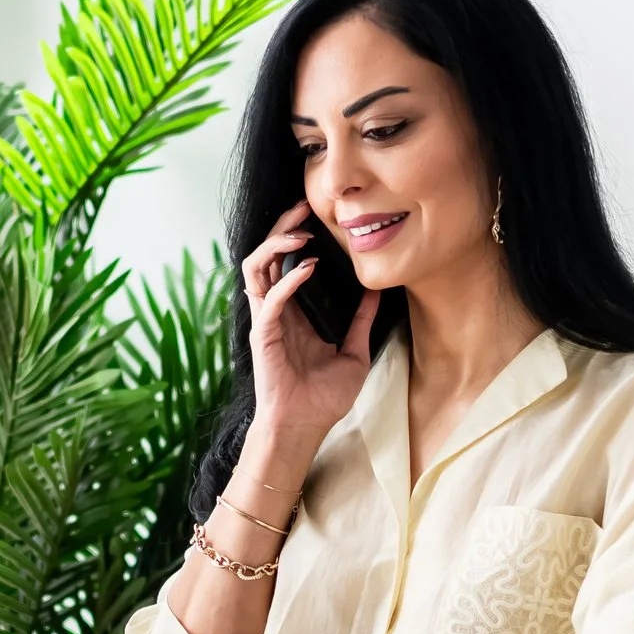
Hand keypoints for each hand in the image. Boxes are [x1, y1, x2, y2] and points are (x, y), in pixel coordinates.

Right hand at [240, 205, 379, 456]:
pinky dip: (286, 280)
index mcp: (292, 311)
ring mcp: (266, 320)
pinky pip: (269, 299)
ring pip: (255, 268)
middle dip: (280, 227)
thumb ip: (361, 322)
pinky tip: (307, 269)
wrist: (305, 428)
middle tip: (303, 206)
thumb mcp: (354, 353)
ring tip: (301, 234)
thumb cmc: (323, 398)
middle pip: (264, 254)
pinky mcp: (263, 335)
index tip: (316, 213)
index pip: (284, 261)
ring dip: (276, 245)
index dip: (294, 234)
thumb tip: (378, 293)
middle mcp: (274, 310)